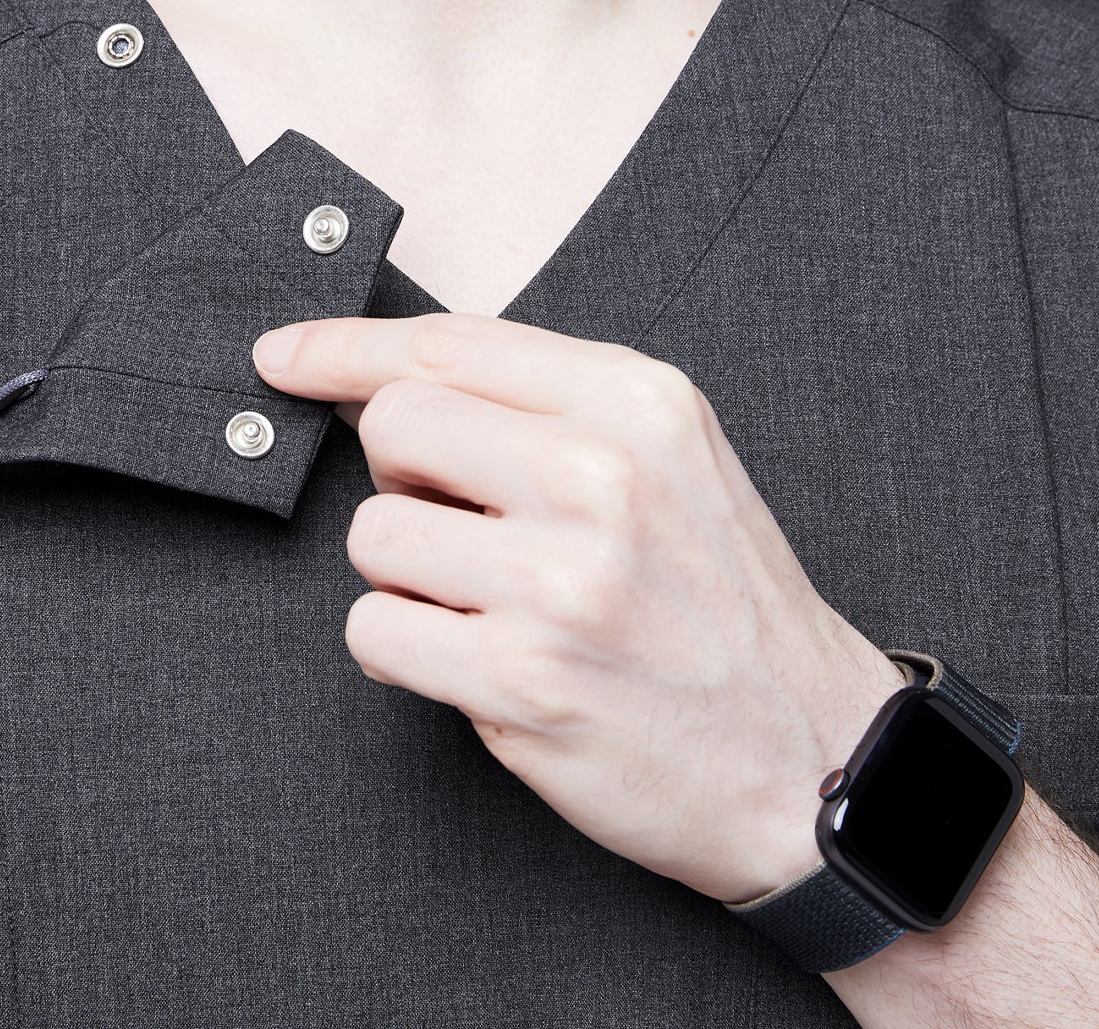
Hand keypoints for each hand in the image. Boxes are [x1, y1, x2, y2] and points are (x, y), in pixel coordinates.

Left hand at [252, 312, 906, 903]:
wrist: (813, 756)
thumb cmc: (723, 604)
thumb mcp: (669, 462)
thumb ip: (543, 410)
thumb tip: (378, 385)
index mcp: (638, 403)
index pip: (449, 343)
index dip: (345, 347)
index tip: (286, 356)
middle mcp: (601, 474)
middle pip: (395, 426)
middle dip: (400, 475)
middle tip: (459, 521)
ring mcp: (562, 579)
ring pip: (374, 534)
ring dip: (408, 575)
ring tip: (490, 604)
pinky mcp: (523, 678)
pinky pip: (374, 630)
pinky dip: (402, 648)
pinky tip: (472, 660)